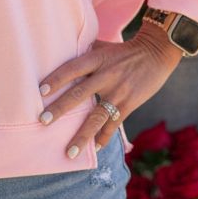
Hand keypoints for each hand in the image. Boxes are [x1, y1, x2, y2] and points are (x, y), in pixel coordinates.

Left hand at [38, 21, 183, 157]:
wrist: (157, 52)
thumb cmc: (126, 50)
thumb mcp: (104, 46)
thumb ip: (86, 52)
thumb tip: (63, 53)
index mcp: (98, 59)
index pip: (72, 68)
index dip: (56, 79)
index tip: (40, 91)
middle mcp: (106, 75)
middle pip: (79, 93)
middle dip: (60, 109)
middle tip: (43, 121)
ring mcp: (118, 91)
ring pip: (97, 116)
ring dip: (82, 135)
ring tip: (69, 152)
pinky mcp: (129, 103)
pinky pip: (113, 124)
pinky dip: (104, 137)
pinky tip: (95, 148)